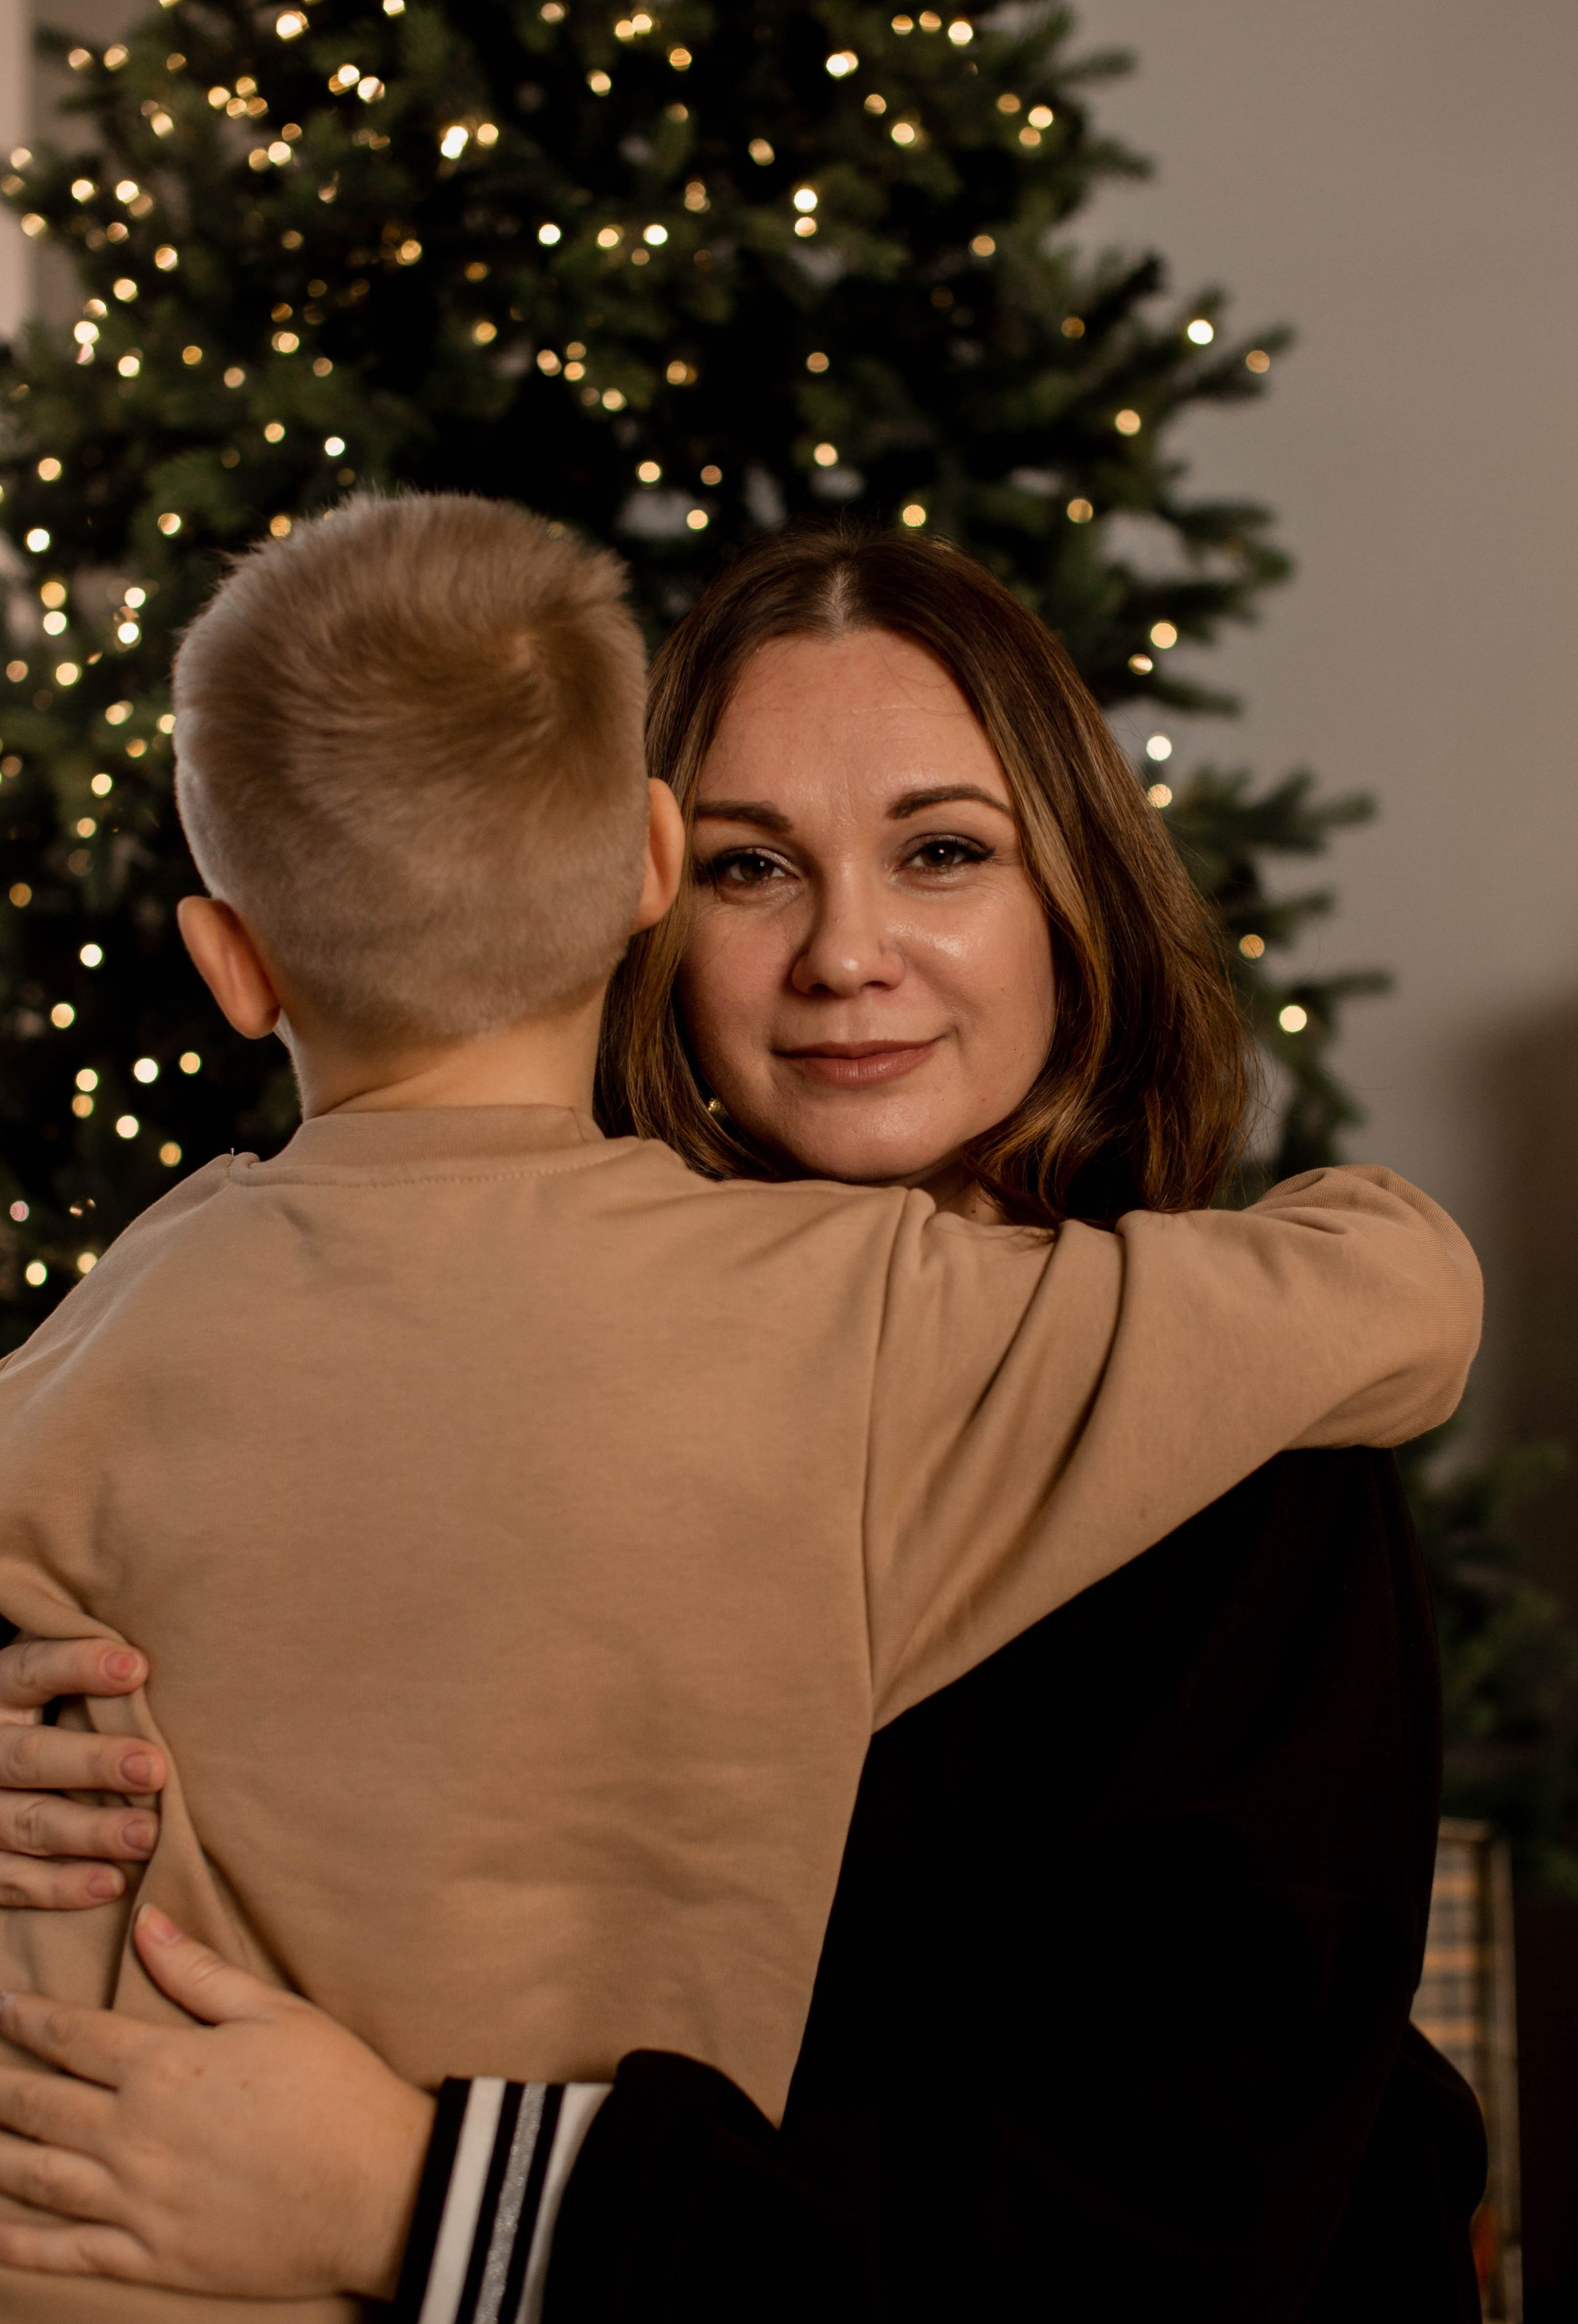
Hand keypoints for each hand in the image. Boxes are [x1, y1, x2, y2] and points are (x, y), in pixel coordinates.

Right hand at [0, 1638, 164, 1909]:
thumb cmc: (45, 1712)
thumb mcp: (48, 1679)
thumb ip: (85, 1661)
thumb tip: (165, 1646)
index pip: (29, 1670)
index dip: (78, 1666)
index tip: (138, 1668)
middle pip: (30, 1756)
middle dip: (93, 1763)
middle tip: (155, 1769)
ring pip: (26, 1822)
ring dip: (90, 1831)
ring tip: (149, 1835)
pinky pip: (11, 1881)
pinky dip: (60, 1886)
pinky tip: (113, 1884)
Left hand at [0, 1907, 433, 2299]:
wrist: (378, 2190)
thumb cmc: (335, 2091)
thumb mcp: (275, 2013)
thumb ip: (201, 1973)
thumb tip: (147, 1924)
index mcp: (164, 2067)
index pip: (72, 2035)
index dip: (24, 2018)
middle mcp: (135, 2134)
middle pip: (38, 2104)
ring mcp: (137, 2201)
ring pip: (36, 2177)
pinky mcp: (151, 2256)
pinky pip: (64, 2252)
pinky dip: (16, 2241)